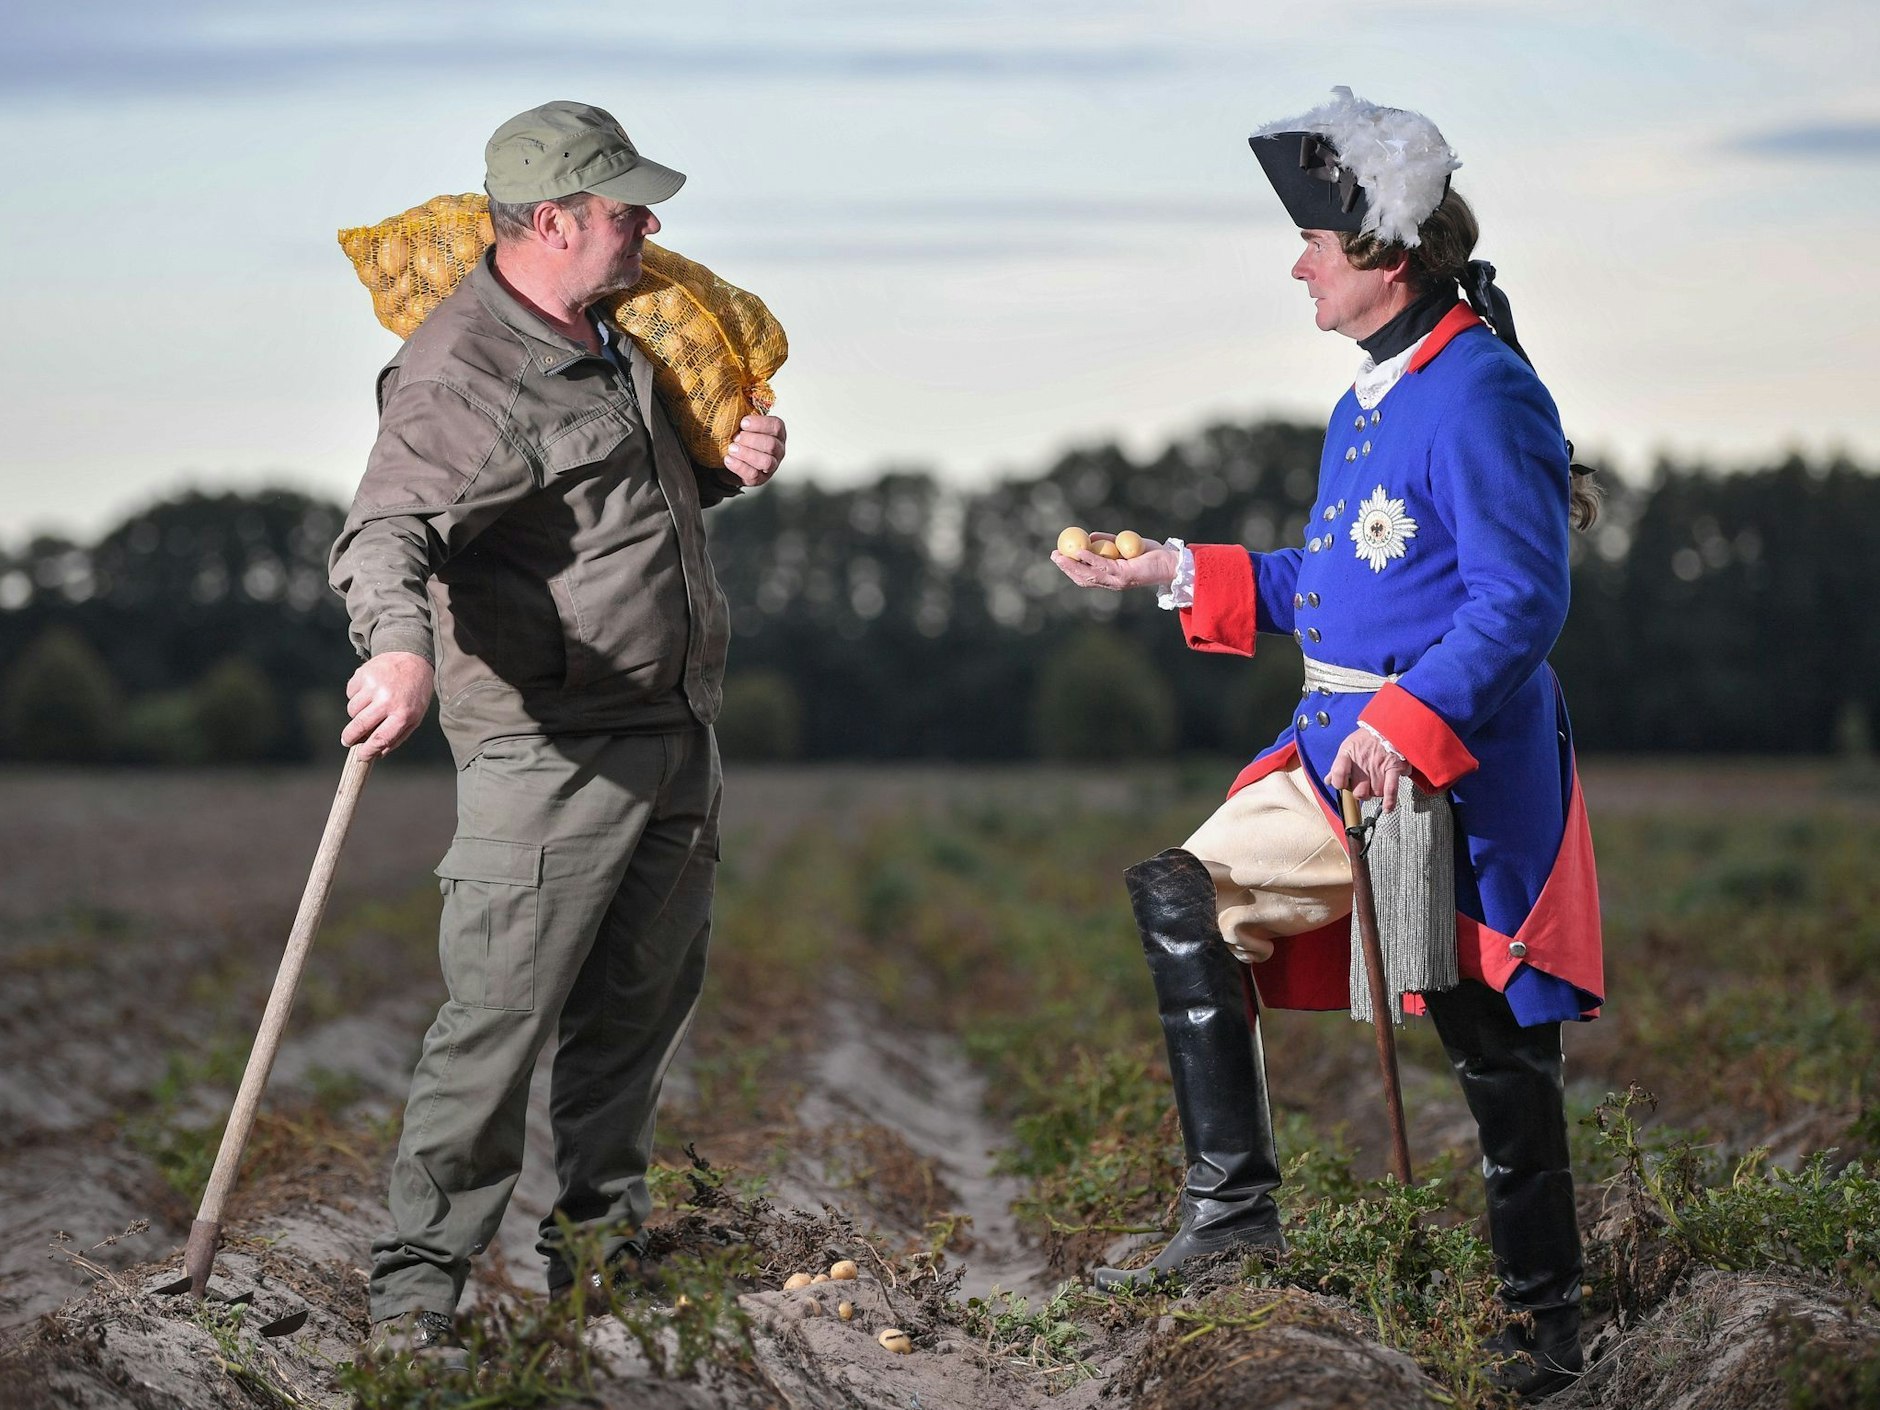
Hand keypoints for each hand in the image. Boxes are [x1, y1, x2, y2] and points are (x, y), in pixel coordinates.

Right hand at [342, 651, 435, 758]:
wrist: (412, 658)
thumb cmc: (414, 692)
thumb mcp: (415, 716)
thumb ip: (398, 736)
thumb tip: (378, 753)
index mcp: (403, 713)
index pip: (380, 738)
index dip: (368, 751)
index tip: (360, 756)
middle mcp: (387, 700)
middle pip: (359, 725)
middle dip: (350, 737)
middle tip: (347, 741)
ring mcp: (373, 686)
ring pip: (352, 710)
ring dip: (356, 713)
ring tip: (370, 706)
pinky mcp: (363, 674)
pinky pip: (350, 694)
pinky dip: (356, 696)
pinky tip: (369, 690)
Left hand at [724, 414, 785, 485]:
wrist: (731, 461)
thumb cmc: (740, 439)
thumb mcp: (744, 425)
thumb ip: (744, 413)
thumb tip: (734, 395)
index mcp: (777, 432)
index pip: (776, 426)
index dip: (760, 424)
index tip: (743, 423)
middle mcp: (778, 449)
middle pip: (771, 444)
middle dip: (751, 440)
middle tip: (735, 437)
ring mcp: (771, 466)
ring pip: (766, 461)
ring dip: (746, 454)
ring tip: (731, 448)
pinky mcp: (760, 479)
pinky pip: (753, 474)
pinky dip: (739, 466)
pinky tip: (728, 459)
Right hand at [1051, 535, 1179, 590]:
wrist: (1170, 562)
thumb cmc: (1150, 554)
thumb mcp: (1124, 545)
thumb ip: (1108, 543)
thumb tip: (1090, 537)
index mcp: (1110, 578)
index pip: (1085, 576)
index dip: (1070, 568)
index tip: (1059, 557)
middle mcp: (1112, 582)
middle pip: (1082, 578)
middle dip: (1066, 568)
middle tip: (1054, 556)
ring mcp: (1117, 581)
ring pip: (1088, 574)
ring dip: (1072, 565)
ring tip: (1060, 555)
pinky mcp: (1124, 575)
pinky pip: (1102, 566)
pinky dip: (1089, 558)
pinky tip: (1079, 551)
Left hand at [1325, 728, 1408, 812]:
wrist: (1388, 726)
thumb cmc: (1366, 739)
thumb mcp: (1348, 747)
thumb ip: (1338, 767)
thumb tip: (1328, 781)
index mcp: (1347, 754)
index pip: (1338, 775)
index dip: (1339, 784)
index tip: (1342, 785)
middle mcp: (1362, 763)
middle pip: (1358, 793)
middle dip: (1361, 793)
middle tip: (1364, 785)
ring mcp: (1378, 767)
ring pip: (1375, 793)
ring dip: (1376, 792)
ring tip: (1378, 781)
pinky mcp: (1394, 769)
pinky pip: (1391, 790)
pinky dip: (1389, 801)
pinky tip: (1387, 808)